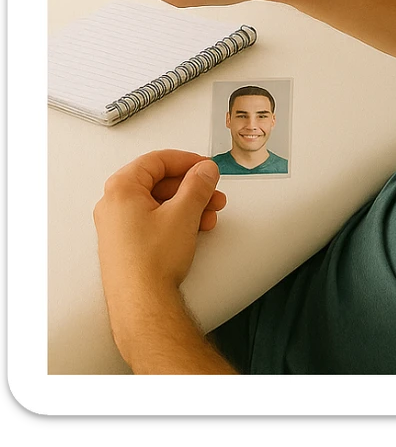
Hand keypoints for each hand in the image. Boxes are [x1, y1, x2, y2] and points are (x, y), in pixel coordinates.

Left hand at [94, 150, 225, 326]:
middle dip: (191, 187)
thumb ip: (198, 184)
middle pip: (159, 182)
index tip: (205, 167)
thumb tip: (204, 170)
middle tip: (211, 191)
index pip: (157, 160)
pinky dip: (176, 220)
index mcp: (121, 189)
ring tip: (210, 214)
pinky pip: (153, 221)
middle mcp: (113, 206)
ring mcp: (117, 228)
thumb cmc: (151, 263)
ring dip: (188, 205)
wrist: (142, 306)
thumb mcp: (184, 213)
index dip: (187, 161)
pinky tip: (196, 229)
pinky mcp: (125, 246)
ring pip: (159, 203)